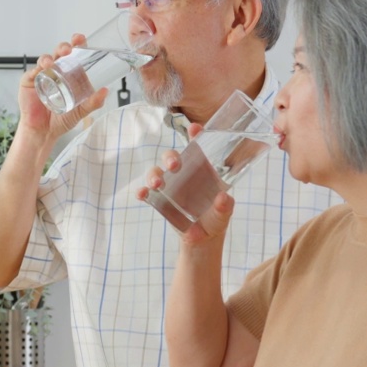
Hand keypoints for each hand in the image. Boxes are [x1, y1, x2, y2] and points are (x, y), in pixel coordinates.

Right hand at [17, 33, 108, 145]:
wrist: (43, 132)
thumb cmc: (61, 120)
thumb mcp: (81, 111)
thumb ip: (93, 102)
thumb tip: (106, 91)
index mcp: (70, 74)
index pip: (74, 54)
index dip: (77, 44)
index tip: (80, 39)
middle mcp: (56, 71)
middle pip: (59, 53)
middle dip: (63, 47)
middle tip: (68, 49)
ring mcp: (42, 75)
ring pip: (45, 59)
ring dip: (48, 58)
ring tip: (51, 63)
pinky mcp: (29, 81)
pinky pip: (32, 72)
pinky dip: (37, 69)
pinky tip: (40, 70)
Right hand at [134, 122, 234, 245]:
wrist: (203, 238)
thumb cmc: (216, 218)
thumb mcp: (224, 212)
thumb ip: (225, 206)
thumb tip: (223, 198)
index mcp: (201, 170)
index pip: (197, 147)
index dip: (195, 135)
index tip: (194, 128)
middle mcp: (183, 174)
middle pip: (171, 157)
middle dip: (169, 157)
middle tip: (174, 165)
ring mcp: (169, 186)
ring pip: (156, 172)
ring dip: (154, 175)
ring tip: (157, 184)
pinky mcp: (159, 200)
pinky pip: (147, 193)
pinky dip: (142, 191)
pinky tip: (141, 194)